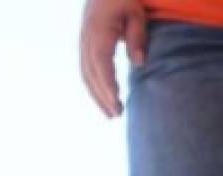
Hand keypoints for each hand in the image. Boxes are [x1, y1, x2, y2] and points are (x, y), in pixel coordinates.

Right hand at [80, 0, 147, 116]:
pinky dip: (92, 86)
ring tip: (109, 113)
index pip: (101, 64)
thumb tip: (139, 63)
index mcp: (99, 32)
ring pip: (85, 74)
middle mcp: (86, 39)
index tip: (116, 103)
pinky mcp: (83, 44)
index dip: (107, 86)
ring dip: (96, 96)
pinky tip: (102, 98)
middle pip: (91, 74)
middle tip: (116, 115)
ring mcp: (82, 42)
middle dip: (102, 97)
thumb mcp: (136, 13)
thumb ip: (137, 37)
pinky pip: (85, 70)